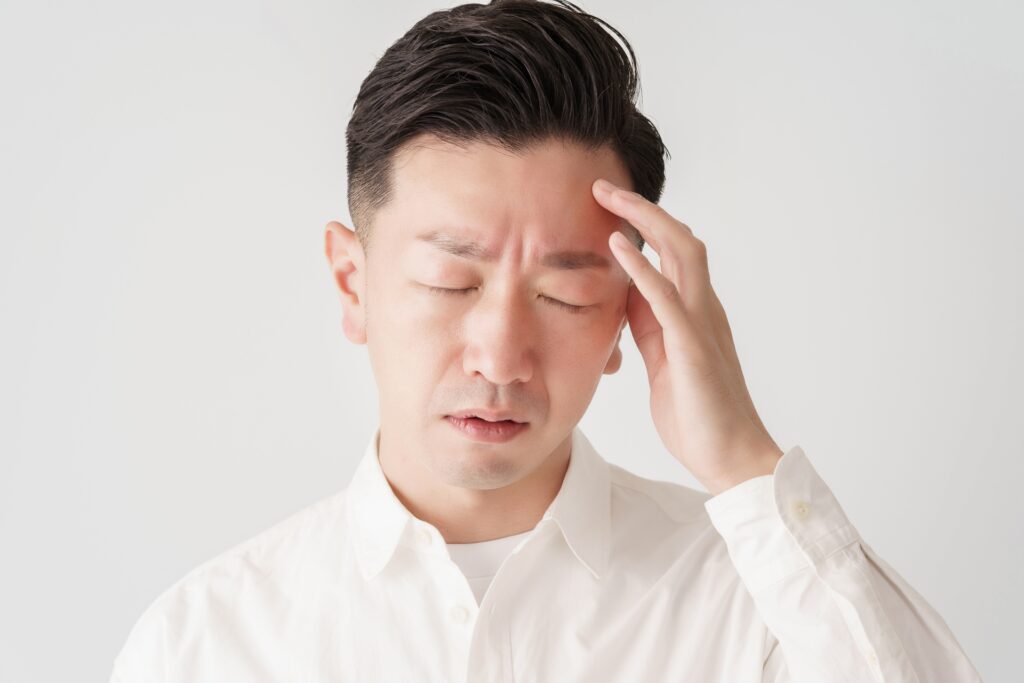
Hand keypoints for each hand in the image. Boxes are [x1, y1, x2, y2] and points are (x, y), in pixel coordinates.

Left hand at [593, 178, 782, 495]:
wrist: (730, 458)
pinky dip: (642, 267)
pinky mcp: (693, 347)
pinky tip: (618, 245)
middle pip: (680, 238)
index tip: (607, 206)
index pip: (672, 253)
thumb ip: (649, 326)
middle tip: (602, 185)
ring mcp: (701, 324)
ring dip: (644, 220)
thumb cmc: (697, 415)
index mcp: (694, 313)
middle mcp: (703, 309)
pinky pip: (666, 297)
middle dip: (641, 207)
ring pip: (682, 252)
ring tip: (609, 197)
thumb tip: (626, 296)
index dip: (642, 224)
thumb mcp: (663, 360)